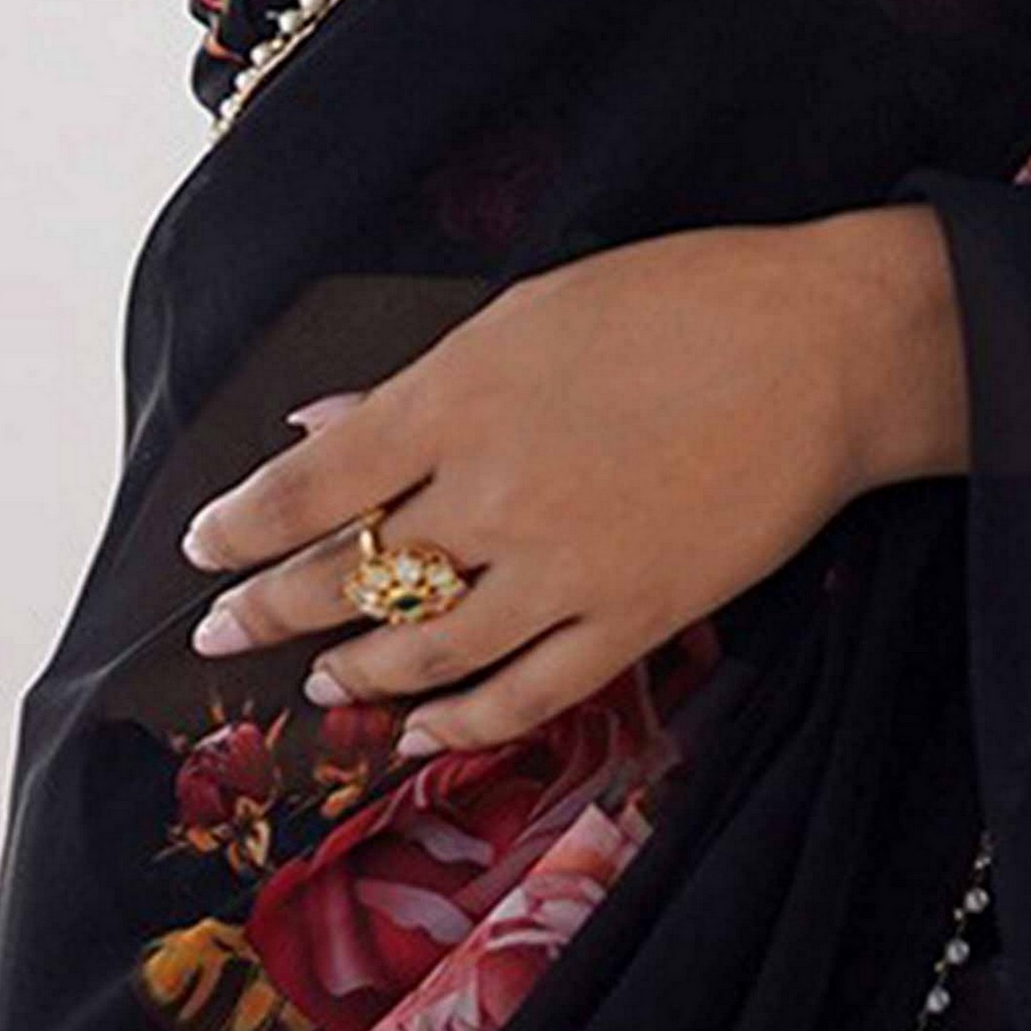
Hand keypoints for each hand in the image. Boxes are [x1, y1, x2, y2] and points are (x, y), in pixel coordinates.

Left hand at [172, 214, 964, 761]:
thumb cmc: (685, 300)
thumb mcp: (534, 310)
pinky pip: (525, 694)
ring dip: (357, 672)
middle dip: (269, 610)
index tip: (202, 548)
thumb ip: (423, 384)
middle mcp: (493, 491)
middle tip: (222, 636)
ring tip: (320, 682)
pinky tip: (420, 729)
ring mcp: (562, 565)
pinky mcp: (634, 617)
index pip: (310, 483)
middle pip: (350, 574)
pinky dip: (459, 720)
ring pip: (425, 649)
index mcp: (457, 397)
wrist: (827, 348)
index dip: (243, 527)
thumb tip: (321, 424)